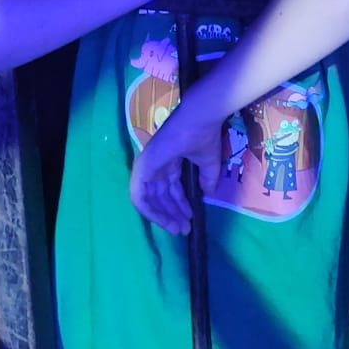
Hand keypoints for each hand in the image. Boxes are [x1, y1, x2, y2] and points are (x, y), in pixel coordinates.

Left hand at [131, 100, 223, 232]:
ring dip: (163, 217)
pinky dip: (150, 211)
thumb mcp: (209, 164)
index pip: (168, 190)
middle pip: (159, 197)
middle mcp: (155, 166)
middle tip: (184, 229)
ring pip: (148, 200)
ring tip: (179, 228)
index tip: (190, 219)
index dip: (178, 206)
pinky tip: (165, 221)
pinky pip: (139, 197)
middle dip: (172, 215)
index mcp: (168, 162)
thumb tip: (208, 195)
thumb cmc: (204, 136)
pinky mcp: (143, 167)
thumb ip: (207, 180)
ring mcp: (147, 166)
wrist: (201, 119)